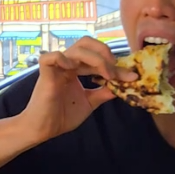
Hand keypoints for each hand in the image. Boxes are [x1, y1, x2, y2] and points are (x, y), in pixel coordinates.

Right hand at [17, 37, 135, 143]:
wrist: (43, 130)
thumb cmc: (61, 116)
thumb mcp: (89, 103)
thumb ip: (103, 92)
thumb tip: (122, 85)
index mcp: (75, 69)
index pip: (97, 57)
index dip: (116, 65)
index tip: (131, 76)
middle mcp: (67, 64)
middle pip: (87, 43)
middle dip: (105, 53)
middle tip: (115, 69)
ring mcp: (56, 67)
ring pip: (76, 49)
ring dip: (96, 59)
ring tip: (106, 74)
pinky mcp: (45, 74)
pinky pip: (51, 57)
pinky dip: (63, 58)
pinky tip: (74, 69)